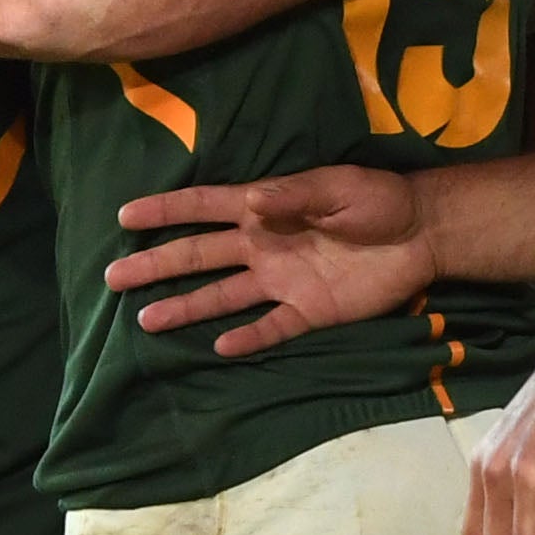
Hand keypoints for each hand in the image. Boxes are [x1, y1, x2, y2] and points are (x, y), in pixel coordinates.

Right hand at [105, 167, 432, 356]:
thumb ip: (294, 196)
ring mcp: (282, 281)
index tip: (124, 217)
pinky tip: (217, 346)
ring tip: (146, 320)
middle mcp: (262, 246)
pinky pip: (269, 327)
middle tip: (112, 279)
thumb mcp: (338, 188)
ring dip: (186, 307)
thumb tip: (249, 201)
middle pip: (199, 256)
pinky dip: (245, 337)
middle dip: (156, 264)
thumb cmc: (377, 201)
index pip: (204, 208)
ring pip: (222, 296)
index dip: (165, 211)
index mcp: (265, 209)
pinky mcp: (308, 311)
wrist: (422, 234)